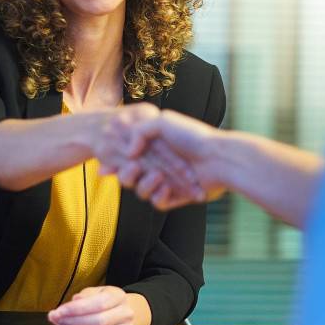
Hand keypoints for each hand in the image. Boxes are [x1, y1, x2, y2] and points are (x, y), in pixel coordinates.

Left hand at [47, 286, 147, 324]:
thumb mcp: (98, 291)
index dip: (76, 309)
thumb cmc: (108, 300)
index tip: (58, 311)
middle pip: (97, 321)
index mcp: (118, 296)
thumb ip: (84, 296)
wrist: (130, 312)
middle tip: (55, 319)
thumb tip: (71, 304)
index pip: (97, 304)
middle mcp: (124, 313)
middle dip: (72, 321)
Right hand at [109, 110, 224, 210]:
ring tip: (158, 176)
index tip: (104, 163)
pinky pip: (158, 202)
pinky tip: (167, 188)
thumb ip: (140, 131)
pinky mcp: (176, 197)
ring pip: (142, 191)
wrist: (219, 157)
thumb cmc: (193, 136)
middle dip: (127, 174)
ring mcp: (167, 182)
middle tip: (130, 168)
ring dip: (146, 185)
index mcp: (155, 148)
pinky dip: (160, 196)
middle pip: (131, 176)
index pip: (129, 157)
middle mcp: (159, 166)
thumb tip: (129, 152)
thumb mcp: (163, 122)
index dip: (116, 161)